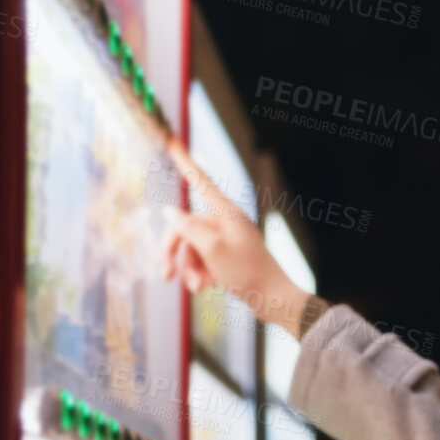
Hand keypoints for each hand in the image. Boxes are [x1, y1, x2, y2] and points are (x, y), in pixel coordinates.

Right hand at [157, 136, 311, 333]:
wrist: (274, 299)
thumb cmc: (247, 272)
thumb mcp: (212, 250)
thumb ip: (188, 229)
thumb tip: (169, 212)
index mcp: (225, 212)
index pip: (200, 180)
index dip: (184, 161)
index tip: (171, 141)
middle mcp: (224, 222)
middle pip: (185, 227)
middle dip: (174, 252)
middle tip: (164, 275)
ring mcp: (225, 239)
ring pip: (191, 248)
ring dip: (188, 269)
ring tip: (197, 287)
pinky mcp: (225, 257)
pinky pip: (201, 260)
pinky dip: (199, 274)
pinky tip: (205, 288)